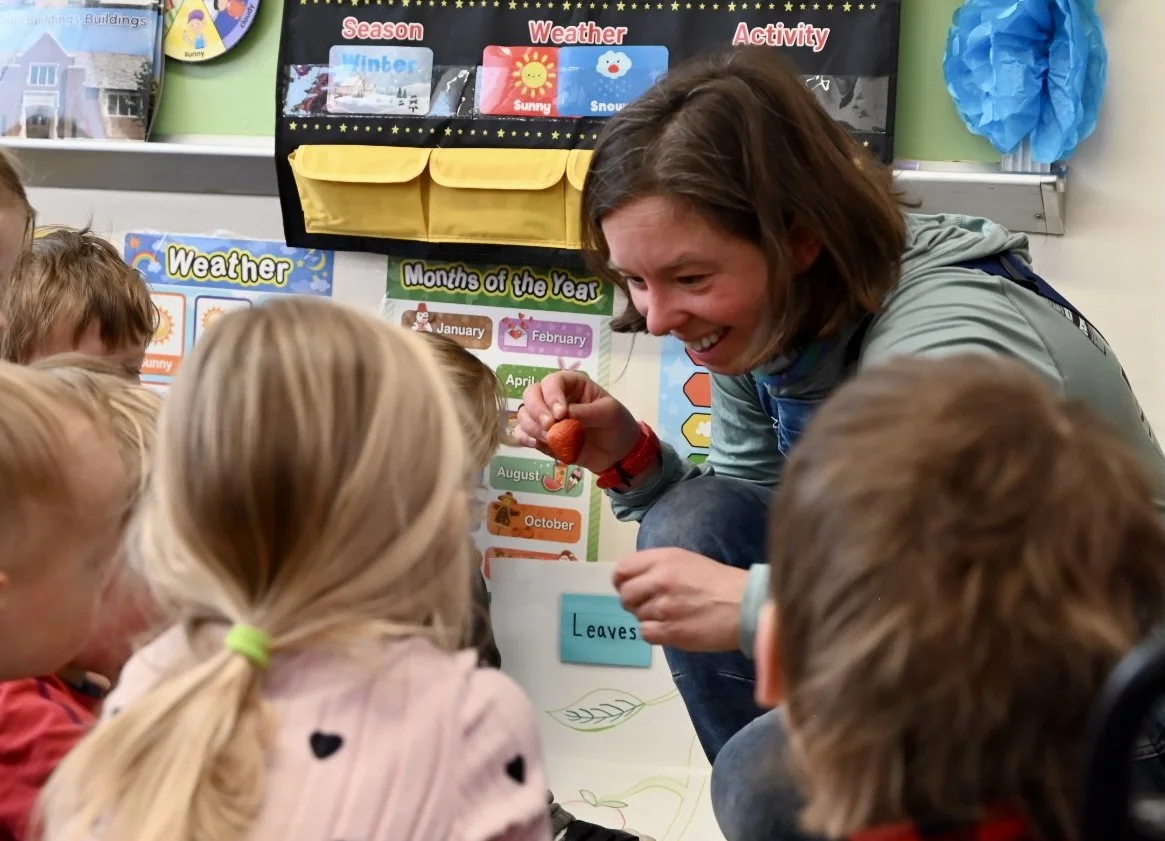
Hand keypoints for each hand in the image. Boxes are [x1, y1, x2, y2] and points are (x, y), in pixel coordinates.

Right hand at [514, 371, 641, 474]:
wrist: (619, 454)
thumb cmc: (617, 425)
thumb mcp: (608, 413)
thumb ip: (585, 413)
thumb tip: (561, 416)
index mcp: (573, 384)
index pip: (553, 381)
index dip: (551, 395)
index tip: (560, 414)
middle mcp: (555, 398)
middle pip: (531, 394)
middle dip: (536, 410)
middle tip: (550, 426)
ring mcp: (546, 418)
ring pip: (524, 414)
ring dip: (532, 426)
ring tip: (551, 439)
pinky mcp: (543, 437)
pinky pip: (523, 434)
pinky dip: (525, 438)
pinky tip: (536, 444)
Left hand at [613, 548, 747, 651]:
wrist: (745, 605)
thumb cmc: (719, 581)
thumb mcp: (686, 560)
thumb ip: (657, 566)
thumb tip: (635, 580)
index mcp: (662, 559)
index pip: (622, 570)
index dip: (622, 581)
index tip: (631, 587)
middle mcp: (658, 581)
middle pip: (625, 595)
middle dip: (635, 602)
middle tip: (652, 605)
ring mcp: (663, 607)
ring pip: (637, 615)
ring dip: (649, 617)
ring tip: (671, 615)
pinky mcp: (670, 631)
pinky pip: (646, 633)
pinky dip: (656, 633)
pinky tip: (673, 628)